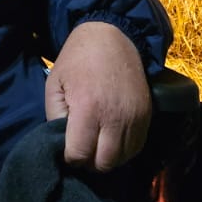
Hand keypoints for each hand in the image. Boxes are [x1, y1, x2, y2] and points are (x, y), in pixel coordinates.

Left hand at [44, 21, 151, 170]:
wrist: (113, 37)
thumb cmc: (77, 60)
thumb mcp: (54, 84)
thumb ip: (54, 117)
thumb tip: (62, 144)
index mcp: (88, 108)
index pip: (79, 155)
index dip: (70, 157)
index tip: (67, 148)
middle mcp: (114, 118)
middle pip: (103, 164)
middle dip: (89, 162)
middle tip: (82, 149)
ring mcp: (134, 118)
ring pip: (122, 160)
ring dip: (107, 158)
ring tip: (96, 144)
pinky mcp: (146, 116)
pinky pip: (137, 148)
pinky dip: (123, 151)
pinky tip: (111, 140)